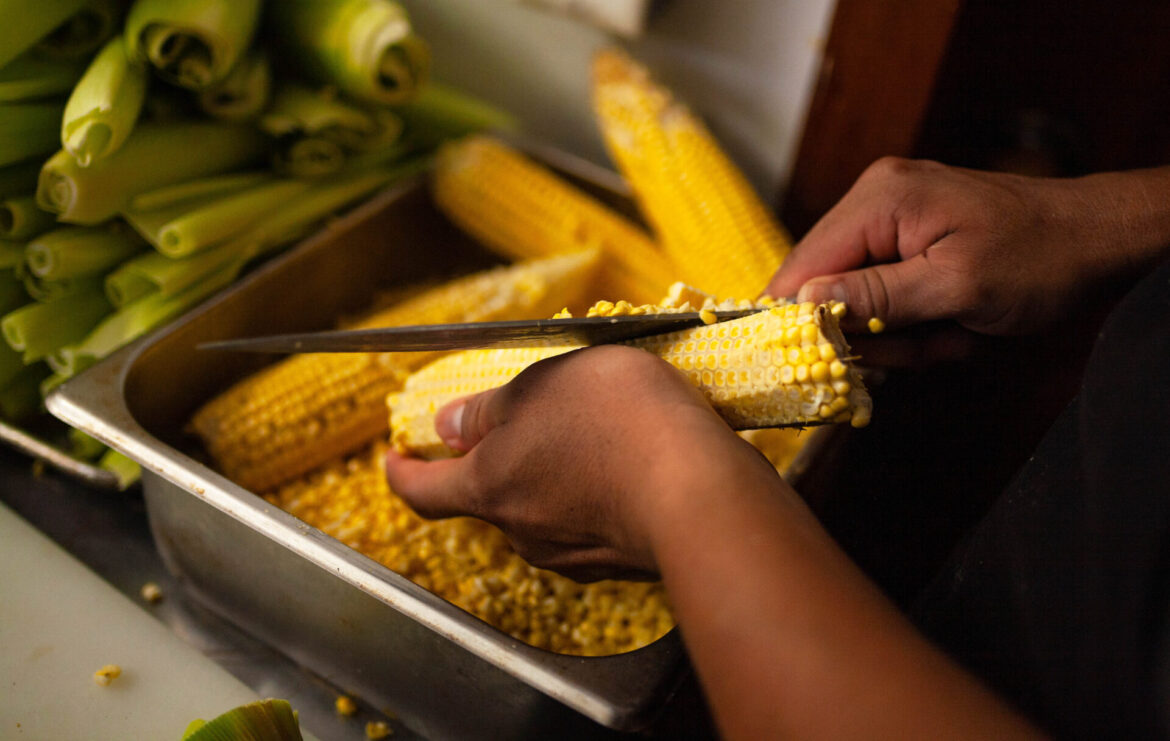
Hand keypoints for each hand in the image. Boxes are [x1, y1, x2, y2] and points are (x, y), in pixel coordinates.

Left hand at [383, 345, 778, 581]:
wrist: (701, 494)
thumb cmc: (616, 422)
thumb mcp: (543, 386)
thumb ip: (489, 408)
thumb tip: (447, 426)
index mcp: (487, 486)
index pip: (422, 491)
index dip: (401, 473)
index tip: (392, 459)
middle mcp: (521, 530)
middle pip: (489, 495)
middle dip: (497, 461)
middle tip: (525, 422)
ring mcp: (572, 553)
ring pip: (544, 509)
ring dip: (554, 475)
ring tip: (594, 432)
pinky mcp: (620, 560)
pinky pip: (591, 522)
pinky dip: (595, 494)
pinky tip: (629, 465)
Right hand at [767, 157, 1169, 335]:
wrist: (1099, 239)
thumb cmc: (1039, 258)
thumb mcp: (957, 286)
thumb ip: (876, 296)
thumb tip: (803, 301)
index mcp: (881, 200)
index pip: (804, 264)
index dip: (795, 317)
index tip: (801, 361)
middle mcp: (877, 199)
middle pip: (828, 286)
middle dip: (873, 330)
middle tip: (927, 344)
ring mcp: (893, 217)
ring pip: (858, 300)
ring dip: (904, 332)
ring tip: (956, 332)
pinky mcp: (910, 238)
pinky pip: (886, 295)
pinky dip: (917, 322)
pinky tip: (957, 323)